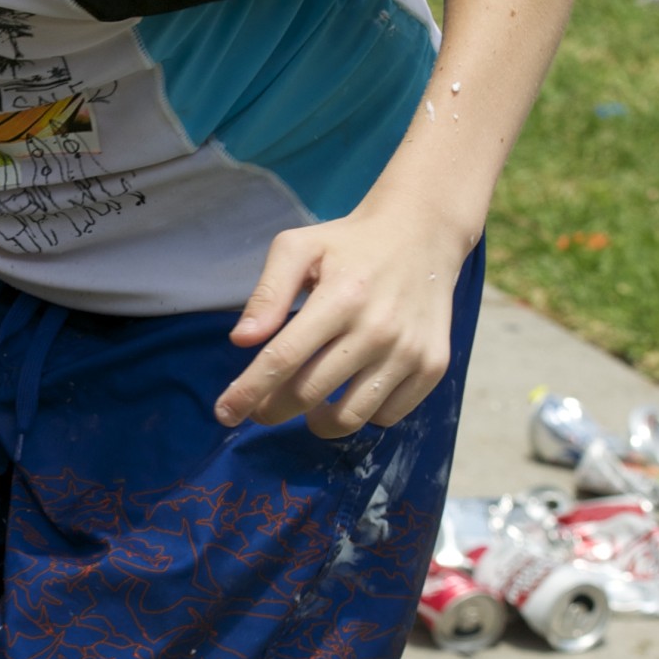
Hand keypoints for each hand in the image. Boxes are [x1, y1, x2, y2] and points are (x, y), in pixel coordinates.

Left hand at [215, 202, 472, 434]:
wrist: (422, 235)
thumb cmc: (349, 244)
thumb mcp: (299, 248)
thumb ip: (267, 292)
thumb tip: (241, 339)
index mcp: (341, 297)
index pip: (283, 359)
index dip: (248, 392)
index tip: (225, 413)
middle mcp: (378, 329)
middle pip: (309, 394)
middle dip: (272, 410)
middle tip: (261, 409)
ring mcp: (409, 351)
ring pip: (350, 417)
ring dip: (317, 423)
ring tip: (308, 406)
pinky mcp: (433, 366)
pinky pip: (387, 416)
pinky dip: (362, 415)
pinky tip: (351, 393)